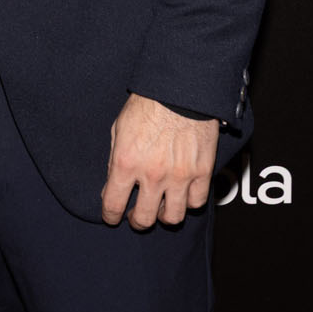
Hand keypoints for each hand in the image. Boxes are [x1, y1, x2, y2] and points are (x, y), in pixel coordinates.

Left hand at [101, 94, 217, 228]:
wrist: (179, 90)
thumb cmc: (146, 105)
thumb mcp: (118, 130)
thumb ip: (115, 161)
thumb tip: (112, 186)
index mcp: (126, 162)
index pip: (113, 204)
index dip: (110, 215)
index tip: (111, 217)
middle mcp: (152, 174)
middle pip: (144, 218)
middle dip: (137, 221)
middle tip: (136, 216)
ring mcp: (179, 176)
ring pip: (173, 217)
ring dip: (163, 216)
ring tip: (159, 208)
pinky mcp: (202, 172)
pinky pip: (196, 202)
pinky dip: (188, 202)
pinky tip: (181, 195)